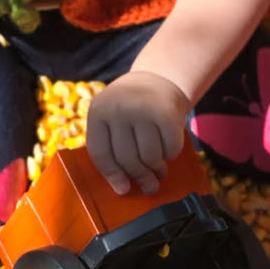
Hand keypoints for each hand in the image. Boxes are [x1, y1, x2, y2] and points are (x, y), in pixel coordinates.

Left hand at [85, 71, 190, 195]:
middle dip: (140, 177)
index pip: (100, 153)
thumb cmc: (130, 111)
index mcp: (98, 111)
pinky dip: (171, 155)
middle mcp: (119, 108)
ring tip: (159, 168)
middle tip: (149, 186)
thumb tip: (123, 189)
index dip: (112, 175)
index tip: (124, 190)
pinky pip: (170, 149)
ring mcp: (143, 109)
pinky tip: (167, 149)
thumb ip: (110, 150)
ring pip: (150, 157)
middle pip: (127, 159)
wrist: (157, 79)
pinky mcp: (167, 113)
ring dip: (156, 168)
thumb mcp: (111, 120)